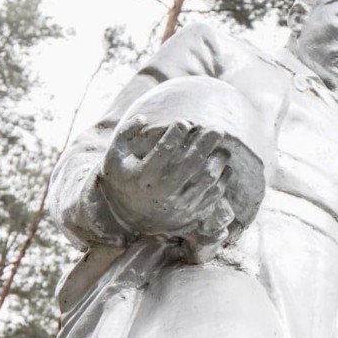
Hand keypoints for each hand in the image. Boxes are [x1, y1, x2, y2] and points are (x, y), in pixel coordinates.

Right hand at [100, 115, 234, 239]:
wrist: (131, 220)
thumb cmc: (125, 182)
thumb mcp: (114, 158)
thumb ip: (124, 134)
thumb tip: (143, 117)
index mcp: (144, 176)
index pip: (166, 147)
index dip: (178, 130)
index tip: (183, 122)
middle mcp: (164, 191)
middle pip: (193, 160)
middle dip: (207, 141)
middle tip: (217, 128)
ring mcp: (180, 203)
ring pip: (207, 177)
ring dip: (218, 159)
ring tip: (222, 149)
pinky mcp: (192, 212)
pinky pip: (214, 194)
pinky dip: (223, 178)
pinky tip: (223, 167)